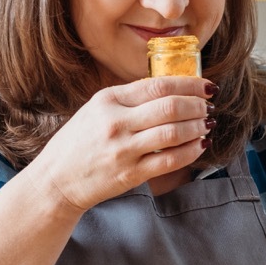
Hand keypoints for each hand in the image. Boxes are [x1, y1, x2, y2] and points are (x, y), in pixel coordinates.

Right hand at [29, 76, 214, 211]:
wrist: (56, 179)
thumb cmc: (79, 142)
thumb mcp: (97, 109)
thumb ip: (130, 99)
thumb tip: (173, 88)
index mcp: (108, 100)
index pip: (159, 85)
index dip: (191, 84)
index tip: (207, 86)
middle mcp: (116, 122)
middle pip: (171, 107)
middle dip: (198, 105)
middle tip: (209, 106)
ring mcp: (124, 149)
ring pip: (174, 133)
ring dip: (198, 127)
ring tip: (207, 124)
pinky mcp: (131, 174)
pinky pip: (170, 160)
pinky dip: (191, 151)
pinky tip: (200, 145)